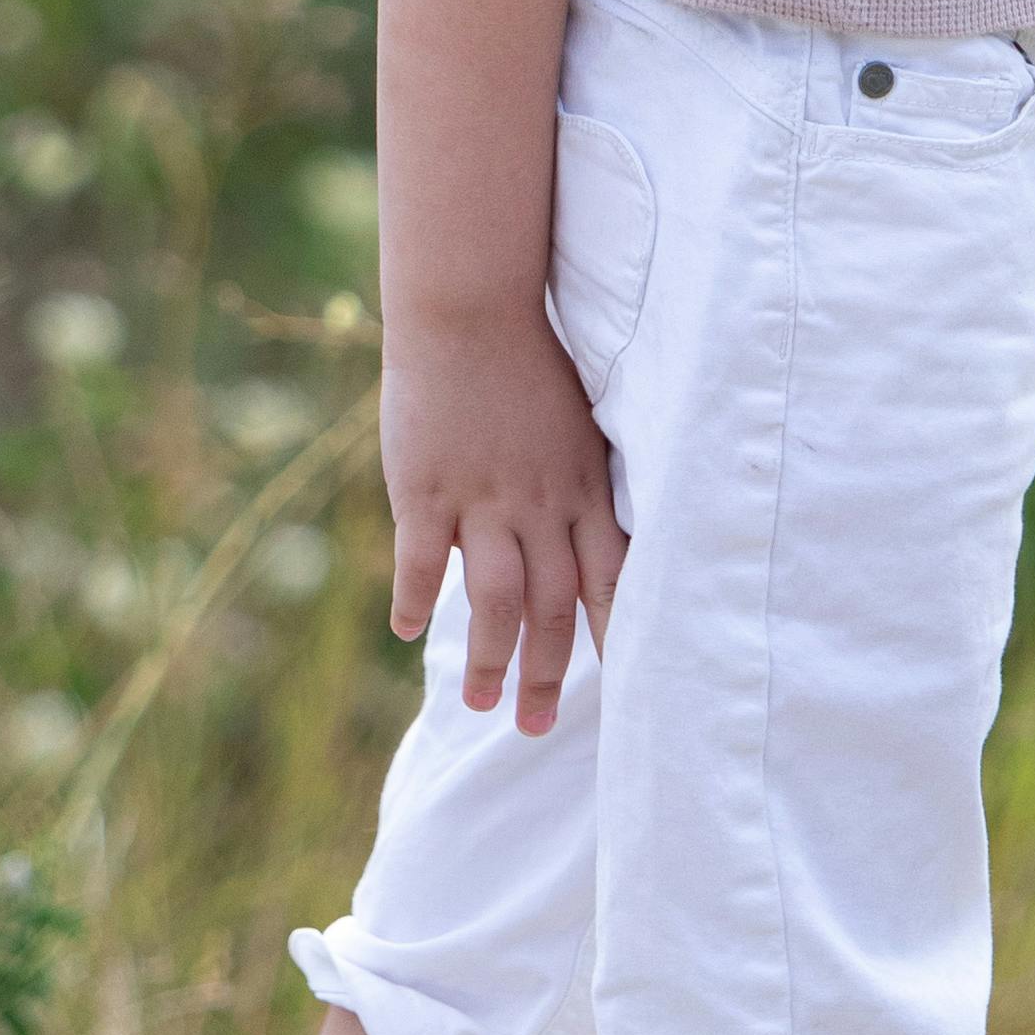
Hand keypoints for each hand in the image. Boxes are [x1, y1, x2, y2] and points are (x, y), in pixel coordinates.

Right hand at [383, 309, 627, 734]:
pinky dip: (418, 601)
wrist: (472, 306)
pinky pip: (423, 562)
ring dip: (491, 661)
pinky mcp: (426, 488)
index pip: (610, 580)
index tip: (623, 690)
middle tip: (537, 728)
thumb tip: (596, 539)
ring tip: (483, 707)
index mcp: (583, 488)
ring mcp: (482, 498)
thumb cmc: (529, 361)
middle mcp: (539, 502)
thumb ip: (583, 485)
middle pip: (551, 608)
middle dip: (548, 676)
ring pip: (495, 601)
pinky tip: (410, 632)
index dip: (615, 639)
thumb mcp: (579, 424)